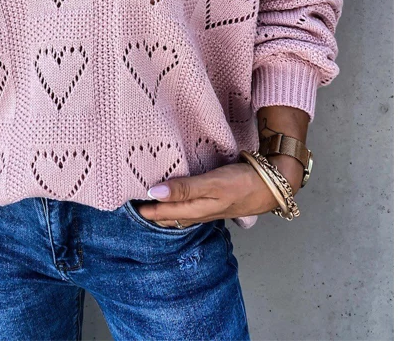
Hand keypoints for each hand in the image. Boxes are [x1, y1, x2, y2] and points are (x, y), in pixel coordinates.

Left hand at [138, 155, 303, 227]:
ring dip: (163, 208)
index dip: (145, 209)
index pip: (163, 211)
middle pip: (170, 215)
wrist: (273, 185)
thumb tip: (153, 193)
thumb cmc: (242, 183)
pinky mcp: (216, 198)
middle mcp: (200, 211)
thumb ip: (184, 189)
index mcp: (196, 209)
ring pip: (179, 212)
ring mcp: (209, 206)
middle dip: (151, 212)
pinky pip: (190, 204)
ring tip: (147, 202)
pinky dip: (178, 202)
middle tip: (130, 204)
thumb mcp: (212, 185)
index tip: (125, 202)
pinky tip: (175, 195)